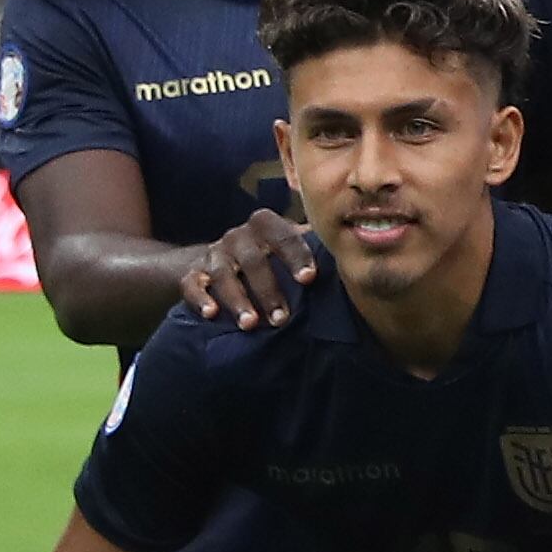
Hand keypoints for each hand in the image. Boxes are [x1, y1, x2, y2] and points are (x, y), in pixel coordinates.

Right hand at [182, 207, 319, 329]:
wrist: (216, 262)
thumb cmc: (268, 258)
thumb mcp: (289, 248)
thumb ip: (314, 247)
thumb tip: (358, 251)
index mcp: (265, 227)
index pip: (282, 235)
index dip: (295, 255)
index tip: (308, 279)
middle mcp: (238, 237)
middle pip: (252, 259)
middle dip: (268, 289)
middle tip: (282, 318)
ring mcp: (214, 255)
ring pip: (223, 274)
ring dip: (238, 300)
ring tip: (251, 324)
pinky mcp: (192, 273)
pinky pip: (192, 283)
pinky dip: (200, 298)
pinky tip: (211, 314)